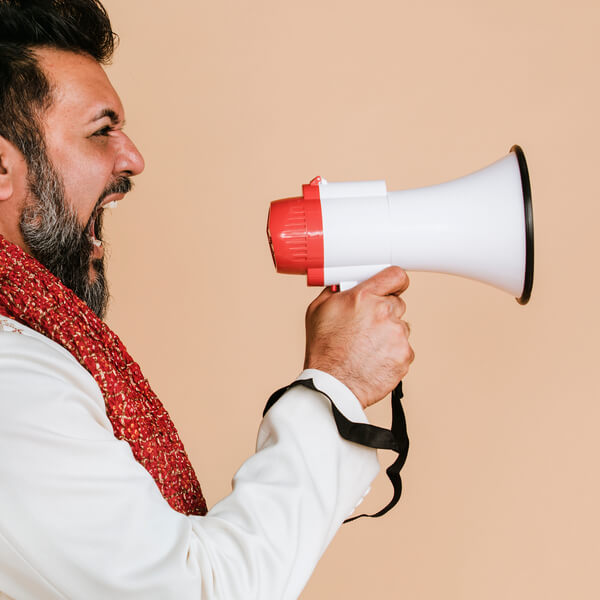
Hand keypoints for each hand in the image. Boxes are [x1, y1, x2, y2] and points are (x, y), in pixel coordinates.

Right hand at [304, 266, 414, 408]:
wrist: (332, 385)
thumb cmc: (323, 351)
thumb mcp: (318, 310)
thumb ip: (337, 291)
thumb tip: (347, 283)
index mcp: (363, 297)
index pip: (395, 275)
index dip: (395, 281)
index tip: (393, 286)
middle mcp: (383, 312)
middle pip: (397, 303)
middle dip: (384, 312)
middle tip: (367, 327)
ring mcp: (397, 334)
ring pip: (400, 327)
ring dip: (388, 334)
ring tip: (367, 347)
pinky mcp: (405, 354)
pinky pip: (404, 348)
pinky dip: (392, 353)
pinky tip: (374, 359)